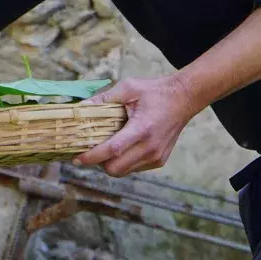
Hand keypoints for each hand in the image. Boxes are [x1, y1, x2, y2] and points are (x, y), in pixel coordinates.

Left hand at [74, 74, 202, 176]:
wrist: (184, 98)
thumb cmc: (155, 91)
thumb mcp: (128, 87)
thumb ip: (104, 98)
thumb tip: (80, 108)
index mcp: (142, 129)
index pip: (112, 151)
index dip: (91, 157)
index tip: (76, 158)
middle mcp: (150, 147)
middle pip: (115, 168)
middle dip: (98, 162)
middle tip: (89, 150)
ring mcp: (156, 156)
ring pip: (124, 171)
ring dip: (110, 163)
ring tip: (105, 147)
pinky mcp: (159, 160)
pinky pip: (134, 168)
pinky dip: (123, 162)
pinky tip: (122, 146)